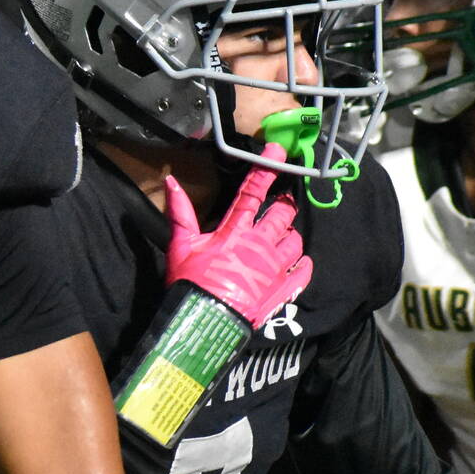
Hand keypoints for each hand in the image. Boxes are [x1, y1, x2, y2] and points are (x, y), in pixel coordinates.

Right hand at [164, 143, 312, 327]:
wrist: (203, 323)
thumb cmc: (189, 284)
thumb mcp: (180, 246)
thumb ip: (179, 213)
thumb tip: (171, 181)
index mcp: (235, 231)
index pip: (253, 192)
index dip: (267, 168)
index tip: (279, 150)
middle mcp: (261, 244)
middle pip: (284, 214)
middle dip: (284, 204)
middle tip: (280, 204)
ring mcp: (275, 268)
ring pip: (296, 241)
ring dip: (290, 235)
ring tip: (281, 237)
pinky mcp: (283, 290)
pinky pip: (304, 272)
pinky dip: (304, 265)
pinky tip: (299, 262)